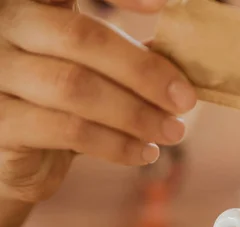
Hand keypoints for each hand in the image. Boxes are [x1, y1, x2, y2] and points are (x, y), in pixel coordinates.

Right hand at [0, 0, 196, 202]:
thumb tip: (184, 56)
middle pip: (81, 37)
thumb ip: (126, 57)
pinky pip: (68, 129)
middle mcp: (3, 28)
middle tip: (185, 100)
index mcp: (31, 5)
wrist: (21, 162)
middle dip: (144, 71)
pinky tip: (146, 153)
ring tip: (172, 131)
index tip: (164, 6)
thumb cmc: (63, 107)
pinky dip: (117, 144)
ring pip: (76, 86)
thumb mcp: (93, 72)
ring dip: (136, 113)